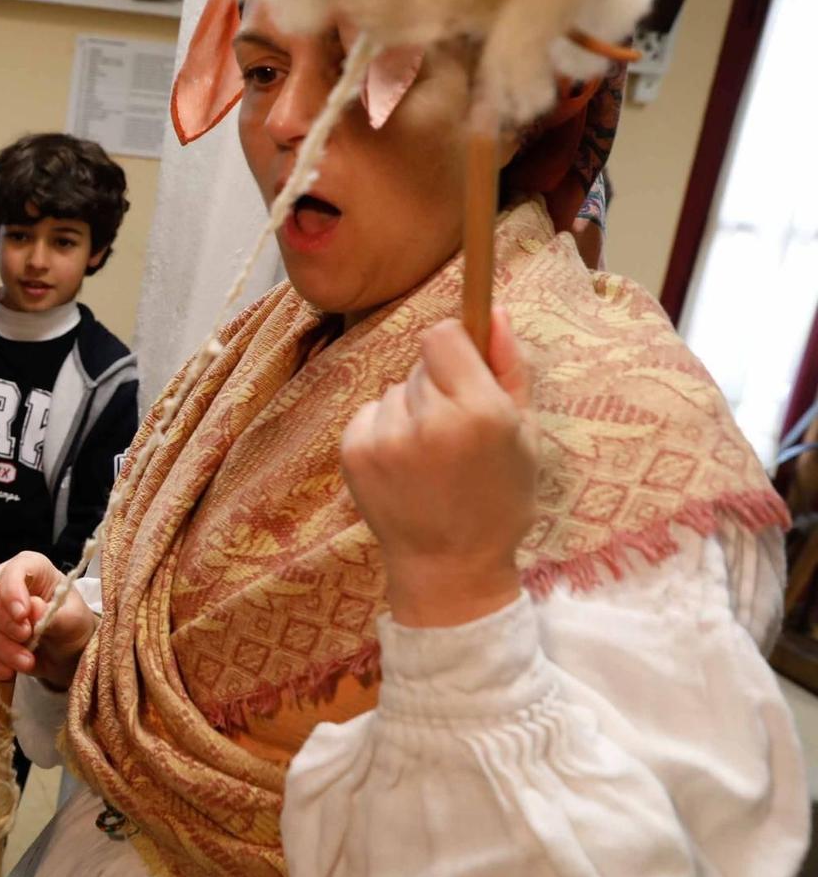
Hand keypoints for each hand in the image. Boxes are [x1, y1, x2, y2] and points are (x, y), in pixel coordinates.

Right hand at [0, 552, 93, 689]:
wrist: (68, 654)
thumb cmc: (72, 625)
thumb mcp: (73, 620)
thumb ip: (54, 614)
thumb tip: (33, 610)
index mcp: (29, 567)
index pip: (9, 569)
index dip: (11, 590)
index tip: (23, 615)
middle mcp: (2, 583)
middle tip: (24, 636)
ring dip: (0, 647)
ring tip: (28, 662)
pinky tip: (8, 673)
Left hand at [340, 307, 536, 627]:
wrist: (449, 567)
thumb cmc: (498, 500)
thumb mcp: (524, 434)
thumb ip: (507, 366)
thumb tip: (491, 309)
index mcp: (478, 413)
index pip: (443, 335)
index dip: (457, 350)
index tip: (465, 372)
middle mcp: (426, 421)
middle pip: (421, 363)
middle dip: (439, 385)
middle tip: (455, 433)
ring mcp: (384, 438)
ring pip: (396, 390)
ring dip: (411, 410)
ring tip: (429, 456)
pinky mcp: (353, 452)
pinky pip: (370, 413)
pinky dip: (385, 430)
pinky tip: (404, 466)